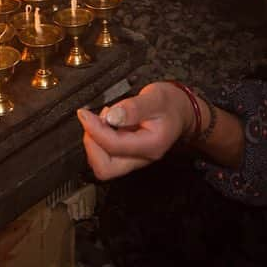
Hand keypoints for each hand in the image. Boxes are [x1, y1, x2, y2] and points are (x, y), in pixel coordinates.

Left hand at [76, 82, 193, 180]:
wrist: (181, 111)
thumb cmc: (171, 104)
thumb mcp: (155, 98)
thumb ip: (133, 108)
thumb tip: (112, 117)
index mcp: (151, 146)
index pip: (114, 146)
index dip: (95, 130)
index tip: (85, 114)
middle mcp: (142, 158)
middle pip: (105, 169)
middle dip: (92, 145)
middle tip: (91, 121)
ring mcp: (134, 159)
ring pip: (103, 165)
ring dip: (94, 143)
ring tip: (102, 119)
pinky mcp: (127, 155)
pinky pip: (106, 156)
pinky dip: (99, 141)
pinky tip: (107, 123)